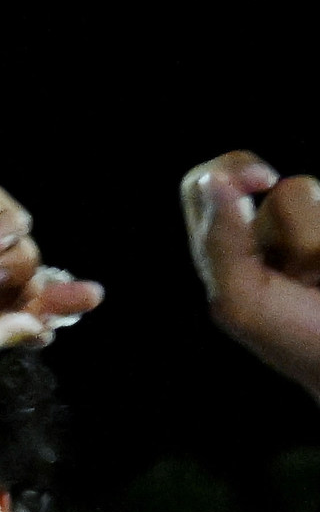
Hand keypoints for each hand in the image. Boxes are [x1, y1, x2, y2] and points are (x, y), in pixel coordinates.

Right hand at [0, 184, 97, 381]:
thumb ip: (11, 329)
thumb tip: (45, 329)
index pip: (23, 296)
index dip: (57, 297)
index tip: (88, 300)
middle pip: (26, 266)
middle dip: (35, 283)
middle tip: (30, 297)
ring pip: (16, 237)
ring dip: (15, 262)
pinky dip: (7, 220)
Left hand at [185, 153, 319, 398]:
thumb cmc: (293, 341)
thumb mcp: (244, 302)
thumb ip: (222, 243)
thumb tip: (215, 181)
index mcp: (224, 249)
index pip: (204, 185)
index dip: (230, 170)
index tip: (262, 181)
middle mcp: (268, 233)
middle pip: (283, 190)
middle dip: (297, 217)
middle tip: (303, 265)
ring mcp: (310, 232)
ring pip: (308, 193)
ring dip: (315, 240)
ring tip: (316, 280)